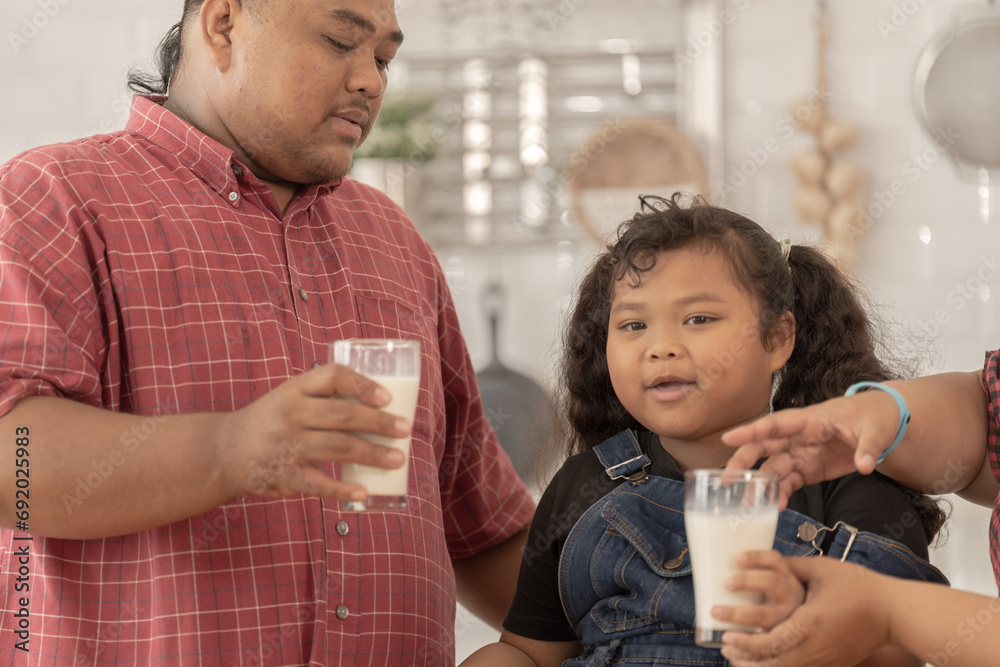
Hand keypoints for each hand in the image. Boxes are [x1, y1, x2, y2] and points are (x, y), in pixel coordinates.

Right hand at [213, 363, 409, 500]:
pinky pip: (319, 484)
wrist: (224, 451)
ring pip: (338, 448)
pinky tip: (363, 492)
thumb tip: (380, 403)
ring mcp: (287, 445)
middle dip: (379, 423)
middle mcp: (291, 414)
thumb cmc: (271, 420)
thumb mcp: (289, 397)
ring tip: (397, 459)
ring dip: (372, 454)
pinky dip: (342, 490)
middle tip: (405, 429)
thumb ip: (323, 396)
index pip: (332, 376)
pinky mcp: (284, 475)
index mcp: (295, 390)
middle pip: (343, 415)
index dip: (362, 384)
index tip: (387, 397)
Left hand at [719, 557, 891, 666]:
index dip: (745, 642)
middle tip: (724, 645)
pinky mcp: (831, 665)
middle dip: (744, 658)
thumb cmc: (859, 587)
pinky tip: (762, 661)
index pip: (771, 641)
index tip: (726, 633)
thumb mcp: (822, 569)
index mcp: (811, 622)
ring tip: (736, 657)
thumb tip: (762, 560)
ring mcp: (825, 660)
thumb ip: (789, 566)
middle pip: (773, 664)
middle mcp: (817, 647)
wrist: (893, 613)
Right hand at [721, 392, 898, 508]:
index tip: (728, 438)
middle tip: (727, 479)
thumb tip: (864, 465)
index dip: (751, 431)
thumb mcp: (876, 428)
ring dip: (759, 486)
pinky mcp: (808, 469)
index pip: (775, 424)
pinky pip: (788, 482)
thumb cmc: (874, 416)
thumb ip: (868, 447)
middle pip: (763, 447)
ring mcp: (801, 454)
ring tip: (748, 506)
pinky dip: (779, 495)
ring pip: (772, 469)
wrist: (883, 424)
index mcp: (809, 420)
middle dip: (743, 462)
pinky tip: (774, 507)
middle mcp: (798, 437)